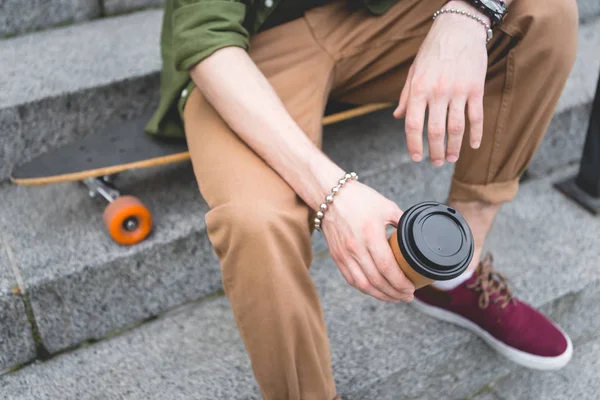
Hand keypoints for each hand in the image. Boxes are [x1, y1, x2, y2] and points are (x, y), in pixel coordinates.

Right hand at [321, 181, 414, 302]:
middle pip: (377, 281)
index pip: (388, 267)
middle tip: (407, 296)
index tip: (411, 288)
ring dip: (380, 295)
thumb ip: (402, 221)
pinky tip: (376, 291)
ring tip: (394, 298)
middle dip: (394, 293)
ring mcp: (344, 254)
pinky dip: (365, 289)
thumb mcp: (386, 206)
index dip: (400, 283)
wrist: (329, 195)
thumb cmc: (359, 198)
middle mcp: (356, 248)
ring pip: (363, 285)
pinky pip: (351, 280)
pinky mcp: (337, 257)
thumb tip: (415, 234)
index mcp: (371, 234)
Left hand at [393, 1, 488, 165]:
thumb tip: (397, 117)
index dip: (414, 144)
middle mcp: (438, 92)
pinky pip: (476, 117)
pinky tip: (473, 146)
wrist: (459, 28)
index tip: (416, 157)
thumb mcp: (413, 71)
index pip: (413, 124)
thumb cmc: (432, 51)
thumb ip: (406, 96)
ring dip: (454, 147)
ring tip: (451, 158)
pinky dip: (475, 134)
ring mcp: (458, 91)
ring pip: (456, 128)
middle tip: (436, 163)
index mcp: (419, 89)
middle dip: (435, 152)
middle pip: (435, 131)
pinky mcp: (475, 88)